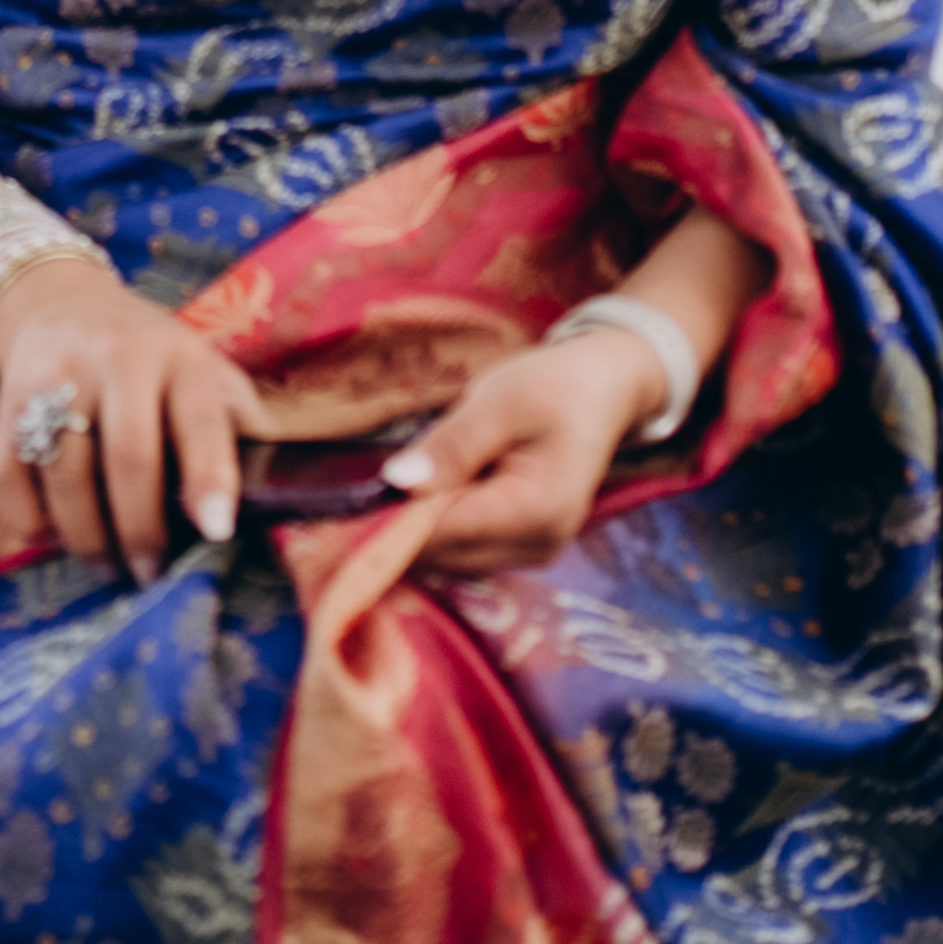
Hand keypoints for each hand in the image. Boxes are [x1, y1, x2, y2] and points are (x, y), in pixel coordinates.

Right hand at [0, 261, 270, 575]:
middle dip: (141, 529)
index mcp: (181, 357)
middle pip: (128, 456)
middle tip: (149, 572)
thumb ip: (240, 425)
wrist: (61, 302)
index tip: (217, 531)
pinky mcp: (7, 398)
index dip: (210, 476)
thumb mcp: (206, 373)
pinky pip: (9, 475)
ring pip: (64, 473)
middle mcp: (117, 358)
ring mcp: (56, 375)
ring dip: (86, 535)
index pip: (200, 419)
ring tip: (107, 562)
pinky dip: (29, 519)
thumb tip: (289, 492)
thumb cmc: (152, 358)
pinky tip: (53, 535)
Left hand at [378, 333, 656, 577]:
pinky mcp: (522, 548)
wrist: (602, 390)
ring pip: (449, 556)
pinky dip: (438, 525)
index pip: (445, 533)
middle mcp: (538, 547)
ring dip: (417, 526)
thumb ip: (451, 445)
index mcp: (536, 512)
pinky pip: (464, 548)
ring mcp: (533, 553)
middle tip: (362, 487)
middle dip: (399, 525)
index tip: (340, 509)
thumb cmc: (552, 387)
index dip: (390, 523)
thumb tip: (397, 483)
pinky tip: (432, 491)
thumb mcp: (498, 401)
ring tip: (405, 480)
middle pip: (444, 553)